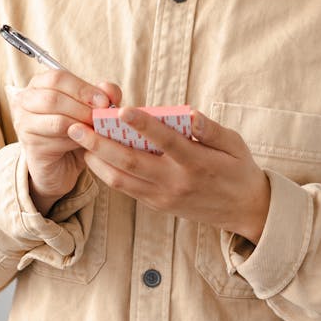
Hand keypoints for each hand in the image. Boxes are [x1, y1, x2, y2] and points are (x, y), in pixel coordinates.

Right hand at [10, 71, 121, 214]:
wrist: (63, 163)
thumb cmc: (76, 130)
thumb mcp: (92, 110)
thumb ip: (103, 95)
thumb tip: (108, 88)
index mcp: (39, 84)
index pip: (57, 78)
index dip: (83, 88)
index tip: (104, 101)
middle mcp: (25, 101)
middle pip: (54, 98)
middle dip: (83, 108)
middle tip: (101, 118)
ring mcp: (24, 123)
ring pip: (57, 121)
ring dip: (82, 126)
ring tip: (96, 130)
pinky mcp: (30, 146)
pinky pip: (57, 141)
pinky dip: (76, 141)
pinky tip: (84, 142)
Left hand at [67, 108, 270, 242]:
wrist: (244, 211)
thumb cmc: (238, 170)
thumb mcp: (235, 145)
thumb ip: (211, 129)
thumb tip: (190, 114)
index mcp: (197, 163)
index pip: (165, 142)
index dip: (143, 125)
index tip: (121, 110)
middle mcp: (176, 182)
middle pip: (131, 163)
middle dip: (100, 144)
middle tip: (76, 127)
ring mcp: (164, 197)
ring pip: (122, 180)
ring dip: (97, 160)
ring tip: (79, 140)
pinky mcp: (157, 205)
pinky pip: (126, 189)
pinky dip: (107, 172)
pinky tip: (95, 156)